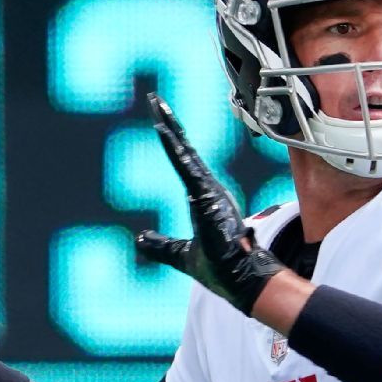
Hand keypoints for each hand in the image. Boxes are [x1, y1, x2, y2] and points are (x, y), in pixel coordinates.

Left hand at [135, 93, 284, 314]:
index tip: (160, 120)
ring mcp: (209, 191)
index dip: (172, 141)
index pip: (184, 163)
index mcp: (203, 199)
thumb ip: (161, 246)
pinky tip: (161, 130)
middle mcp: (207, 190)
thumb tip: (139, 239)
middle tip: (154, 99)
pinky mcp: (207, 197)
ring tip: (156, 105)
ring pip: (184, 153)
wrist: (242, 282)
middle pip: (183, 151)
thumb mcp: (181, 255)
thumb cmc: (220, 269)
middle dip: (169, 124)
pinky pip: (186, 166)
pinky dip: (174, 147)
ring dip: (170, 128)